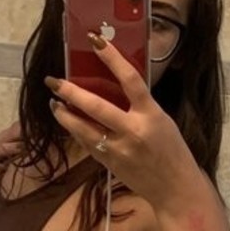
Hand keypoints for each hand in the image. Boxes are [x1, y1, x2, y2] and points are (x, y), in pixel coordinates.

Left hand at [44, 35, 201, 212]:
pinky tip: (68, 122)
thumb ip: (140, 105)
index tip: (95, 41)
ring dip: (65, 115)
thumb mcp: (162, 121)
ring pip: (83, 129)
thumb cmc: (172, 151)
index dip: (112, 58)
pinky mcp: (109, 163)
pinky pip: (87, 143)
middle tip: (54, 81)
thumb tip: (116, 86)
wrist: (175, 188)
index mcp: (151, 115)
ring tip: (54, 103)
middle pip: (96, 106)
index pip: (130, 80)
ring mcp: (118, 149)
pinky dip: (75, 131)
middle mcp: (133, 131)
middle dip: (71, 93)